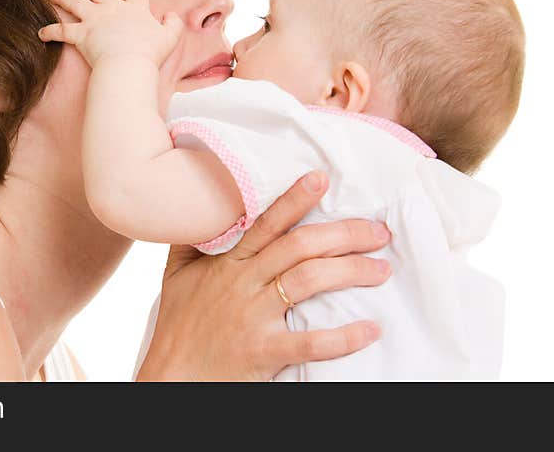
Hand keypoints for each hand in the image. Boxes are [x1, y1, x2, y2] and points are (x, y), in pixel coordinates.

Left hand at [38, 0, 183, 66]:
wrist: (128, 63)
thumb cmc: (150, 54)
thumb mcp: (170, 38)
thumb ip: (174, 25)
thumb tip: (172, 16)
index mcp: (134, 9)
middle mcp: (111, 9)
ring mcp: (94, 20)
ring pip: (74, 2)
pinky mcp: (81, 35)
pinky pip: (62, 31)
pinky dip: (50, 31)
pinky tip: (41, 33)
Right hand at [136, 170, 391, 380]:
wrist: (171, 375)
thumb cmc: (178, 324)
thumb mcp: (176, 275)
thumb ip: (190, 241)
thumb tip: (199, 209)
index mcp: (228, 264)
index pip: (265, 224)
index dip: (294, 199)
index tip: (321, 179)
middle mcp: (243, 284)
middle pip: (299, 248)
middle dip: (344, 234)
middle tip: (378, 231)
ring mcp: (254, 317)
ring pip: (308, 282)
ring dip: (351, 271)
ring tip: (382, 268)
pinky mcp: (264, 351)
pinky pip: (310, 343)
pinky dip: (344, 337)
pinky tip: (371, 329)